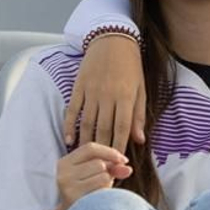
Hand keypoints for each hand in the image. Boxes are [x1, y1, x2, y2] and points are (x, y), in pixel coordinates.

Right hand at [49, 142, 132, 209]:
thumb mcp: (97, 175)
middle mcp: (63, 172)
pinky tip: (98, 198)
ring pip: (103, 175)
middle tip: (103, 182)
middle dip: (108, 172)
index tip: (124, 160)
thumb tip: (128, 169)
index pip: (90, 148)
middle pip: (99, 163)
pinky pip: (101, 188)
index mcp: (65, 162)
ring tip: (98, 190)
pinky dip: (105, 192)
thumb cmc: (88, 191)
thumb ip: (113, 168)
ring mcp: (67, 185)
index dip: (110, 152)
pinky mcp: (73, 197)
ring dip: (107, 183)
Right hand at [62, 33, 145, 151]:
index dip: (120, 146)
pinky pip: (72, 109)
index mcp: (125, 97)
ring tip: (84, 159)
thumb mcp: (141, 90)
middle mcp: (107, 96)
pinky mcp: (78, 87)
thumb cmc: (131, 68)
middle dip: (102, 150)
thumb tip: (140, 140)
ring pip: (86, 122)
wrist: (112, 41)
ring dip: (85, 141)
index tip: (118, 162)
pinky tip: (69, 139)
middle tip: (101, 168)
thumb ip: (138, 115)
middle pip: (103, 128)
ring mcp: (91, 91)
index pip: (122, 128)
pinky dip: (69, 125)